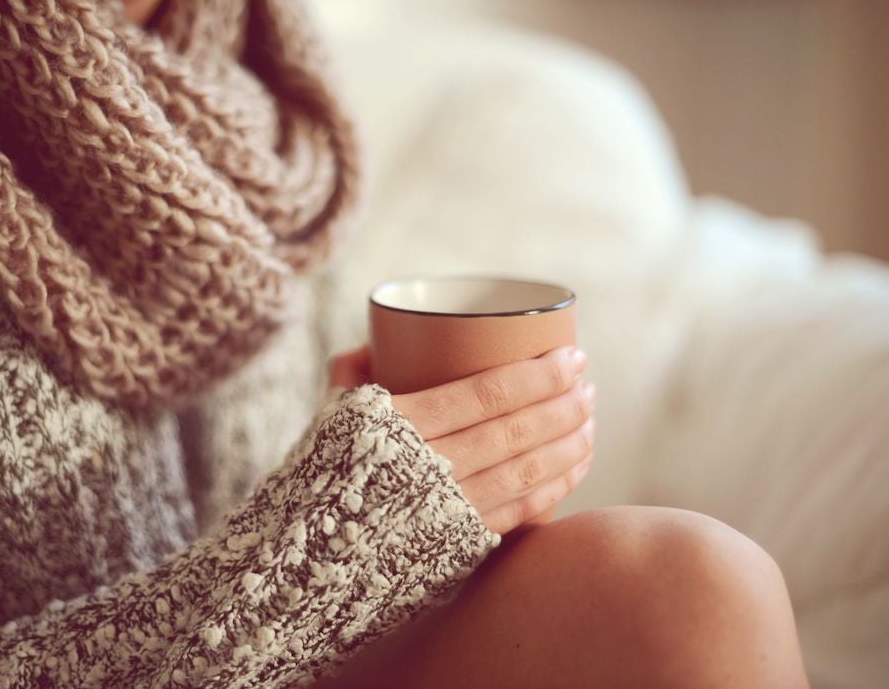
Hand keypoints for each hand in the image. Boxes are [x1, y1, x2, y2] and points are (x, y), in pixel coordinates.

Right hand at [329, 346, 594, 534]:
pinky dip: (556, 486)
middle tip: (588, 384)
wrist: (308, 559)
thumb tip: (378, 340)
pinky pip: (521, 512)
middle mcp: (428, 468)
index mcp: (397, 426)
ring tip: (590, 419)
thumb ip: (350, 374)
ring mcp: (447, 511)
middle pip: (516, 430)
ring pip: (527, 471)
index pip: (486, 394)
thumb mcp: (325, 419)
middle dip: (564, 404)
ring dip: (569, 442)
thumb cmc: (317, 477)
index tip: (570, 358)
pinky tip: (577, 465)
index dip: (538, 376)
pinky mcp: (458, 546)